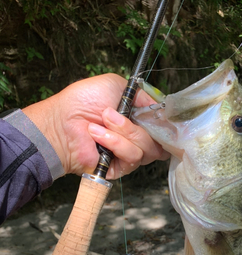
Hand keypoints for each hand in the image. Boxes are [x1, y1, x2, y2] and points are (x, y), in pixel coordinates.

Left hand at [22, 74, 168, 179]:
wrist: (63, 121)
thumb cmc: (83, 101)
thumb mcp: (116, 85)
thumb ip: (141, 95)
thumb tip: (158, 107)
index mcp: (137, 121)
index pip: (162, 128)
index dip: (164, 125)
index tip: (159, 117)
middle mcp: (136, 139)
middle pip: (159, 141)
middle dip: (137, 126)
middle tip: (112, 116)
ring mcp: (128, 154)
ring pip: (147, 149)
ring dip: (124, 132)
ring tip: (101, 123)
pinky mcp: (120, 168)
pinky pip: (133, 157)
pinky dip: (116, 144)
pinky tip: (98, 135)